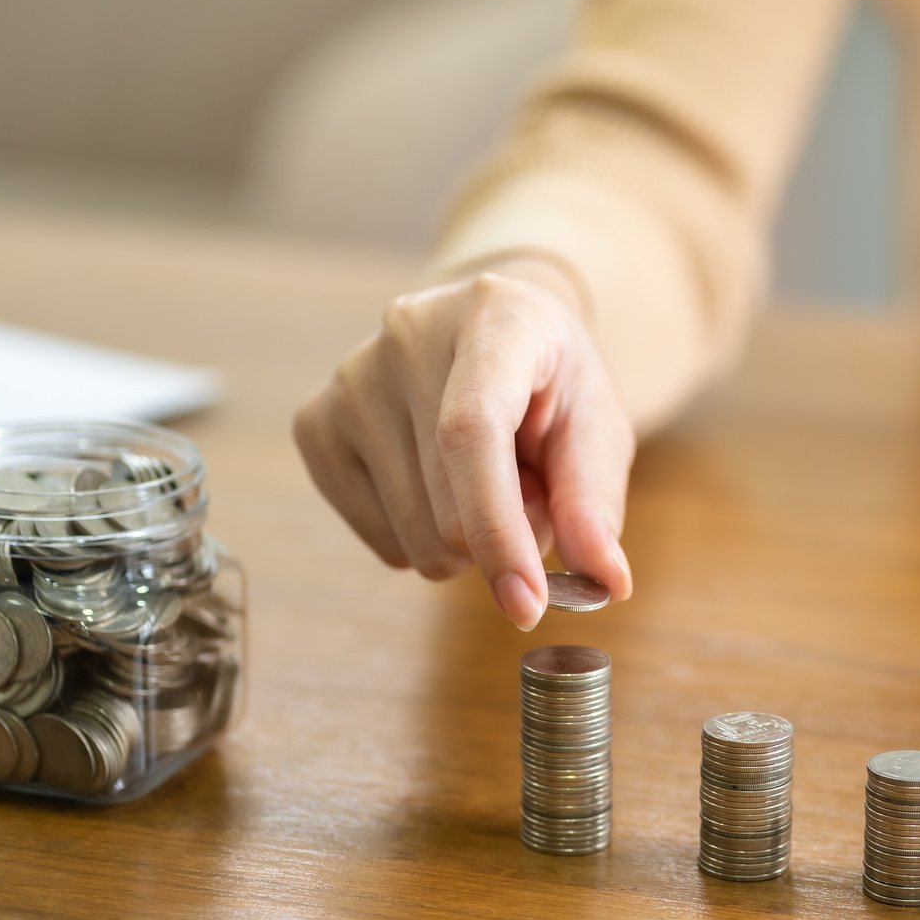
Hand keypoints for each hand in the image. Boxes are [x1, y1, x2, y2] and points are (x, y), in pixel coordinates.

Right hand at [294, 258, 635, 629]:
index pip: (471, 432)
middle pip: (445, 506)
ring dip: (469, 542)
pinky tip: (442, 486)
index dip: (497, 527)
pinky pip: (384, 544)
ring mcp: (350, 379)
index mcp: (492, 317)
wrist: (496, 333)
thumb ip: (596, 503)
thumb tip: (605, 583)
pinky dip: (427, 541)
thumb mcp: (597, 428)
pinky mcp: (315, 424)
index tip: (527, 602)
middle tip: (534, 493)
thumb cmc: (553, 384)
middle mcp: (406, 336)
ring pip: (413, 539)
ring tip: (489, 479)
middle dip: (507, 539)